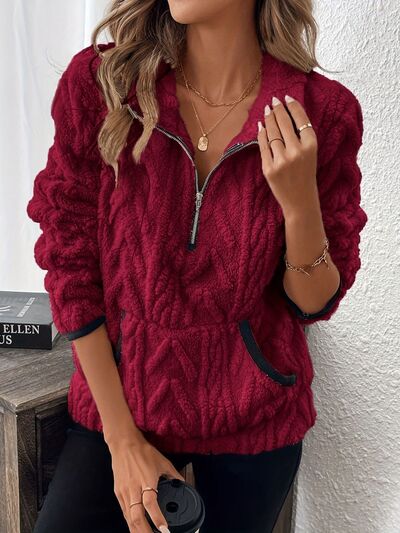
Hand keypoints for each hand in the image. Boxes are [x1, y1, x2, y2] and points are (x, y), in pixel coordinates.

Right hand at [108, 435, 185, 532]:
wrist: (124, 444)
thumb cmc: (143, 452)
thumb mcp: (162, 461)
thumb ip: (173, 474)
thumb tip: (182, 482)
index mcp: (146, 480)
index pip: (150, 504)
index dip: (157, 519)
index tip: (164, 530)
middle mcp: (133, 489)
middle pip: (137, 517)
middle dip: (145, 532)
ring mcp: (124, 492)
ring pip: (129, 517)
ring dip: (137, 530)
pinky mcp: (118, 493)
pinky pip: (124, 511)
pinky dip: (130, 522)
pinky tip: (136, 527)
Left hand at [257, 95, 319, 219]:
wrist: (300, 201)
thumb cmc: (306, 175)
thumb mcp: (311, 154)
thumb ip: (302, 137)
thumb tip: (286, 114)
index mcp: (311, 146)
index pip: (300, 119)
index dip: (292, 105)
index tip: (285, 97)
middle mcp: (297, 151)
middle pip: (284, 123)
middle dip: (277, 109)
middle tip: (273, 101)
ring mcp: (281, 160)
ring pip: (272, 132)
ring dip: (268, 119)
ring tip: (267, 111)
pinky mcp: (269, 168)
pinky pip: (263, 146)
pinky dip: (261, 134)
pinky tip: (261, 126)